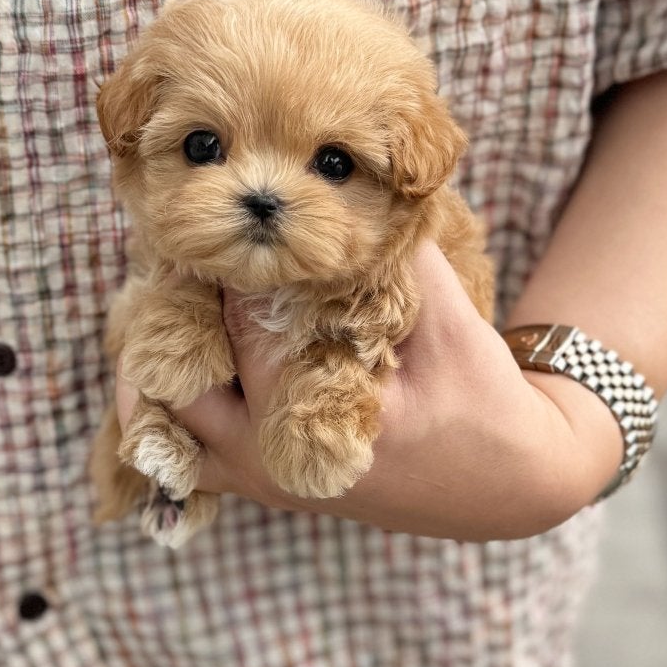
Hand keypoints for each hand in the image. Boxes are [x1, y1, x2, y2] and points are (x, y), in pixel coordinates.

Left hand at [115, 239, 626, 540]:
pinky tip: (182, 341)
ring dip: (158, 361)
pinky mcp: (262, 482)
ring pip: (168, 424)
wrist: (508, 484)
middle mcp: (272, 467)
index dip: (220, 266)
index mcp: (315, 430)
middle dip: (167, 313)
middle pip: (177, 385)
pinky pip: (189, 443)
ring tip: (165, 293)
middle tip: (174, 248)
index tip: (204, 212)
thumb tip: (356, 182)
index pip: (241, 330)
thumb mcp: (452, 325)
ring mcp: (261, 483)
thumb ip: (400, 260)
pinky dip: (176, 396)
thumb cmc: (483, 404)